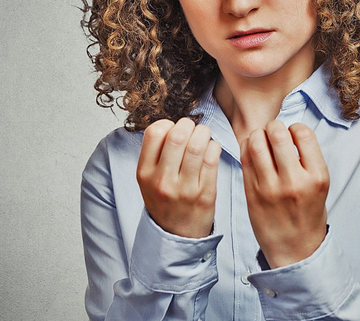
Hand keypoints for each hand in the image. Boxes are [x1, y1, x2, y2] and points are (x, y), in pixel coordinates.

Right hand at [136, 118, 221, 238]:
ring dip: (204, 134)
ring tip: (204, 136)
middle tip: (193, 129)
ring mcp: (185, 189)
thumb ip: (156, 154)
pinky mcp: (205, 194)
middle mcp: (163, 181)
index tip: (174, 129)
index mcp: (145, 173)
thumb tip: (174, 124)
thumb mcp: (148, 180)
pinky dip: (214, 147)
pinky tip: (211, 150)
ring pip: (197, 146)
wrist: (177, 236)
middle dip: (189, 125)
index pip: (154, 133)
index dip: (168, 124)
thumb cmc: (165, 201)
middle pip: (178, 136)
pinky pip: (212, 159)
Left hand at [241, 120, 329, 267]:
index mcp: (317, 177)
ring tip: (261, 139)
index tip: (292, 133)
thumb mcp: (320, 186)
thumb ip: (308, 159)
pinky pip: (244, 159)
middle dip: (273, 126)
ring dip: (257, 134)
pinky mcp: (252, 193)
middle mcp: (294, 181)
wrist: (295, 249)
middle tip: (273, 132)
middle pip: (277, 133)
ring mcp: (270, 188)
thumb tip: (289, 130)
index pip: (303, 133)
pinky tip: (252, 150)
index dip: (295, 127)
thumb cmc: (308, 214)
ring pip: (256, 143)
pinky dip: (246, 147)